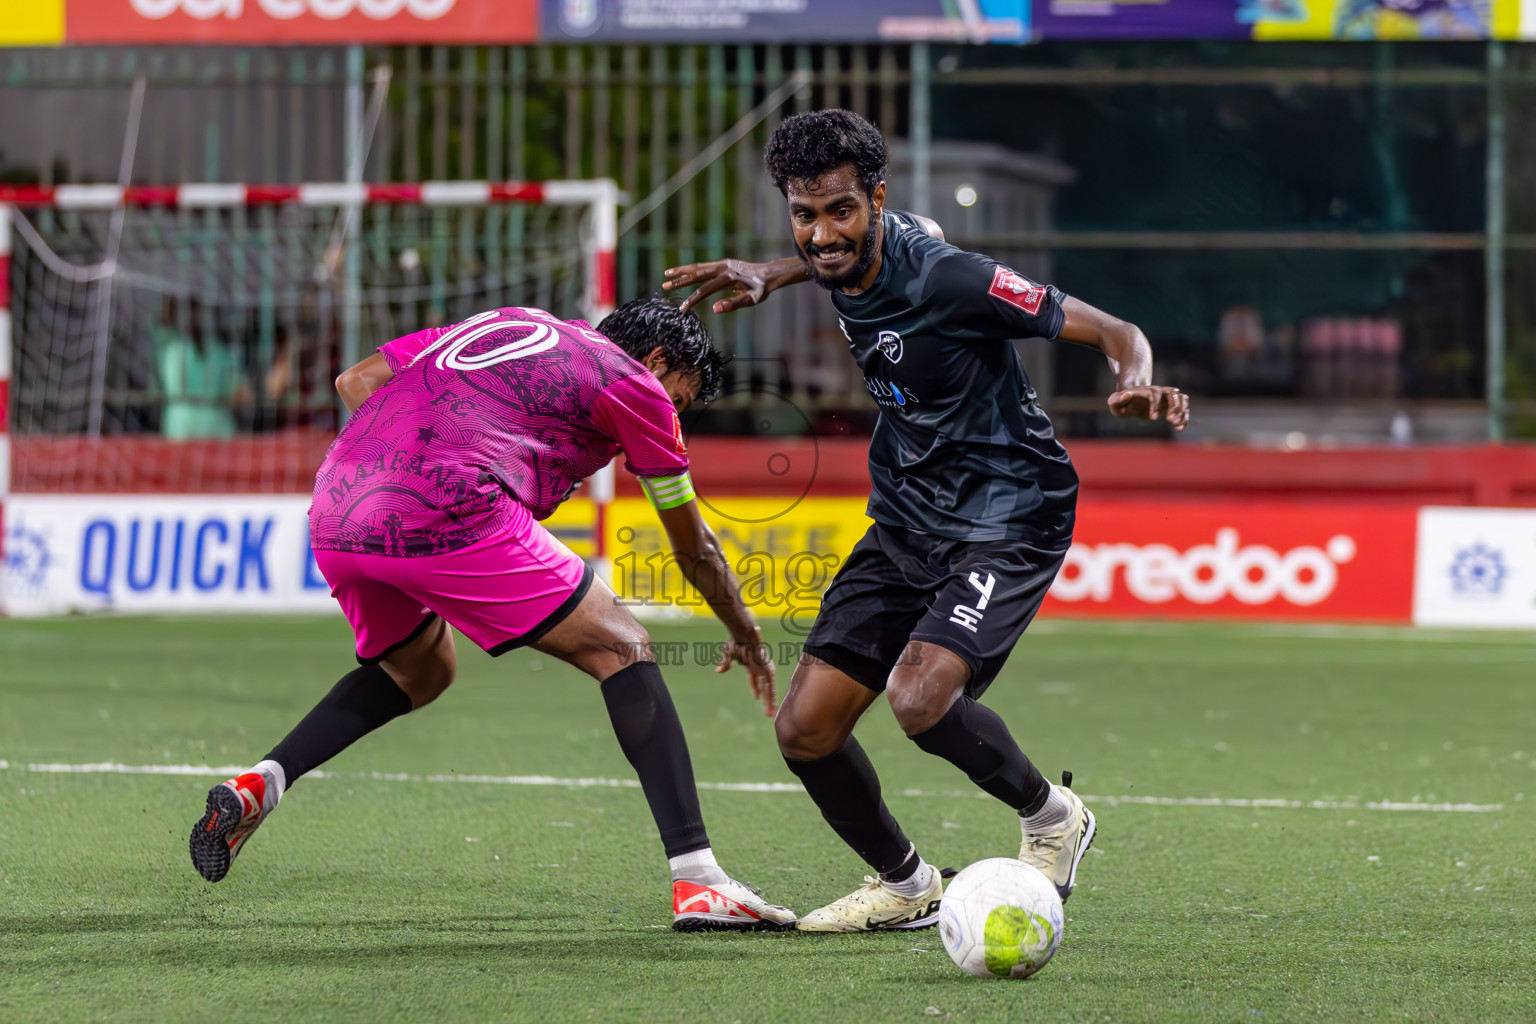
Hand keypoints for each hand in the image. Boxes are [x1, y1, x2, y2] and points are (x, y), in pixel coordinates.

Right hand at [663, 258, 798, 314]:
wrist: (770, 273)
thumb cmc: (762, 289)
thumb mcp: (752, 299)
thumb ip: (734, 304)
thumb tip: (714, 309)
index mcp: (729, 278)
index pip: (705, 290)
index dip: (692, 300)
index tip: (681, 309)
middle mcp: (723, 267)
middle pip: (697, 274)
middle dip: (680, 280)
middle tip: (664, 285)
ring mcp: (723, 264)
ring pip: (698, 267)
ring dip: (682, 270)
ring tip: (666, 274)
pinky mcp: (723, 264)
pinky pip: (704, 266)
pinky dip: (691, 268)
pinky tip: (682, 271)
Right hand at [716, 631, 776, 717]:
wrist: (744, 634)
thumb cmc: (736, 641)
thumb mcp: (728, 654)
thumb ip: (725, 663)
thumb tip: (719, 671)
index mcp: (752, 664)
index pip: (755, 679)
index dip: (756, 688)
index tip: (757, 697)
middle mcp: (761, 667)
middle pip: (765, 687)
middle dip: (766, 699)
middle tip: (767, 712)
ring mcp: (765, 669)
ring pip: (769, 690)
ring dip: (769, 703)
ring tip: (769, 715)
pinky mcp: (768, 671)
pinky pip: (770, 688)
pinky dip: (771, 698)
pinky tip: (772, 707)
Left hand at [1108, 385, 1189, 429]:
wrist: (1130, 401)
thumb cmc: (1121, 403)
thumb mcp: (1114, 402)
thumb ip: (1116, 399)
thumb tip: (1127, 395)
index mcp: (1145, 390)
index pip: (1155, 393)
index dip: (1156, 404)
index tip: (1153, 418)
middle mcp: (1158, 391)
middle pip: (1173, 392)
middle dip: (1174, 406)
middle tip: (1170, 420)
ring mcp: (1166, 397)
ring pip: (1182, 397)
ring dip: (1182, 410)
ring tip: (1176, 424)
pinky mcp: (1170, 405)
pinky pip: (1183, 407)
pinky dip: (1184, 417)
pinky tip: (1179, 428)